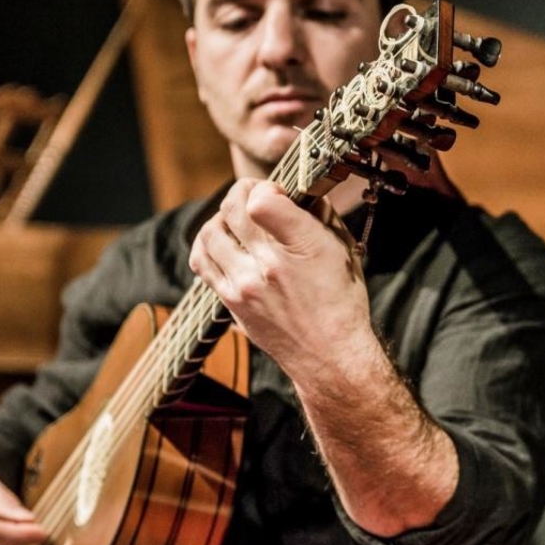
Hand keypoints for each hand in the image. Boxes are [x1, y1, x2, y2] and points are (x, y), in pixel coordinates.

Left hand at [188, 178, 378, 382]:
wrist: (329, 356)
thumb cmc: (341, 302)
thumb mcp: (342, 249)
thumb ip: (321, 214)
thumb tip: (302, 192)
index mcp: (301, 247)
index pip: (261, 201)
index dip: (265, 187)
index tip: (275, 193)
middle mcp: (267, 265)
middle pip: (232, 209)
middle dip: (242, 193)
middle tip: (254, 196)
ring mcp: (243, 285)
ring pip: (210, 232)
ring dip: (222, 218)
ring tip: (237, 220)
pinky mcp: (230, 301)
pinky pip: (202, 261)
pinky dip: (208, 244)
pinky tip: (222, 242)